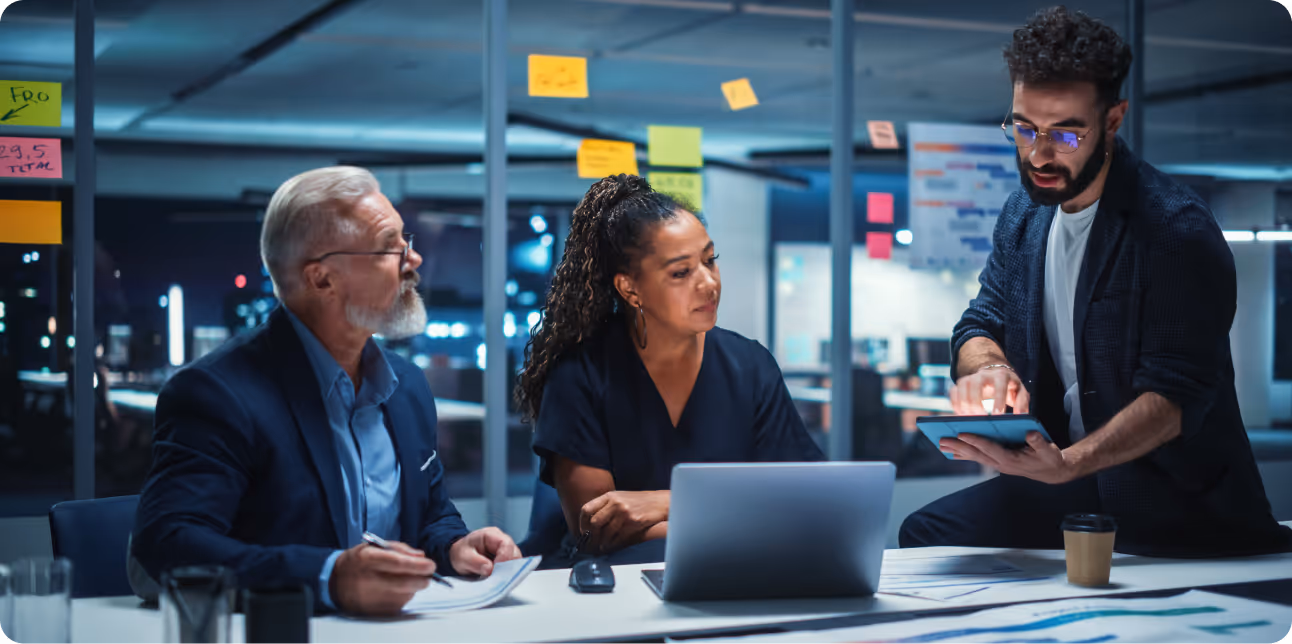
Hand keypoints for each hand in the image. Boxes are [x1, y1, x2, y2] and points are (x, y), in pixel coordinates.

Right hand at [331, 540, 434, 615]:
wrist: (336, 582)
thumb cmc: (359, 561)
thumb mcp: (374, 547)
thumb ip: (400, 549)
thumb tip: (421, 557)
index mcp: (366, 559)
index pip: (396, 563)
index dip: (417, 565)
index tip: (431, 565)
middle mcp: (367, 580)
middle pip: (403, 583)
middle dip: (422, 579)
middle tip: (429, 575)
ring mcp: (369, 598)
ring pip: (403, 595)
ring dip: (414, 587)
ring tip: (409, 578)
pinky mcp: (373, 611)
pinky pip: (398, 604)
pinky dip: (405, 596)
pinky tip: (398, 589)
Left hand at [449, 527, 521, 577]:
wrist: (460, 556)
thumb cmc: (462, 553)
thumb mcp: (463, 557)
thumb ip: (475, 562)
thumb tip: (490, 569)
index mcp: (491, 535)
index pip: (506, 544)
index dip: (505, 557)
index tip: (496, 570)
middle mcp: (502, 540)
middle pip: (514, 552)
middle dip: (508, 566)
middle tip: (498, 578)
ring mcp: (506, 550)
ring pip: (515, 561)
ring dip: (508, 571)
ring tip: (496, 579)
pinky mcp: (506, 560)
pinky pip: (512, 567)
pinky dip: (506, 574)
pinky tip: (498, 579)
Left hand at [579, 490, 668, 552]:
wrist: (660, 502)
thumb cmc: (641, 501)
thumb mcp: (621, 497)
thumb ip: (606, 506)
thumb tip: (591, 522)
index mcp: (610, 496)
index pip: (587, 509)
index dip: (583, 523)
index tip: (584, 531)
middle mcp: (615, 503)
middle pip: (595, 522)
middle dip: (592, 536)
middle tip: (591, 542)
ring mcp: (624, 512)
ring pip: (606, 532)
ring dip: (602, 542)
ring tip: (602, 545)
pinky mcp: (633, 522)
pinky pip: (618, 537)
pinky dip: (613, 544)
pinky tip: (612, 545)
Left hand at [940, 431, 1077, 483]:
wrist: (1052, 472)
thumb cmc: (1050, 458)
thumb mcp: (1049, 450)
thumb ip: (1039, 442)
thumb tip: (1030, 433)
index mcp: (1012, 459)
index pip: (990, 448)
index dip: (976, 440)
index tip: (961, 433)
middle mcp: (1002, 464)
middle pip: (977, 454)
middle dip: (959, 447)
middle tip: (942, 441)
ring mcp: (999, 465)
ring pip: (975, 457)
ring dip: (958, 451)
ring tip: (942, 445)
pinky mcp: (998, 462)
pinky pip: (979, 458)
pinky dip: (966, 454)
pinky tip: (954, 452)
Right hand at [950, 366, 1029, 415]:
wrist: (995, 374)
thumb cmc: (1010, 387)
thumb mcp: (1020, 392)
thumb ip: (1022, 403)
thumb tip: (1021, 416)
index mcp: (1001, 375)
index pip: (999, 386)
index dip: (998, 400)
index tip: (997, 415)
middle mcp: (984, 374)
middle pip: (975, 387)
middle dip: (977, 405)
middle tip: (981, 419)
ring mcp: (970, 378)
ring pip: (962, 390)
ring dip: (965, 406)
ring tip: (971, 419)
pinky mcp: (960, 383)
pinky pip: (953, 393)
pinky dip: (956, 405)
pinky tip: (962, 415)